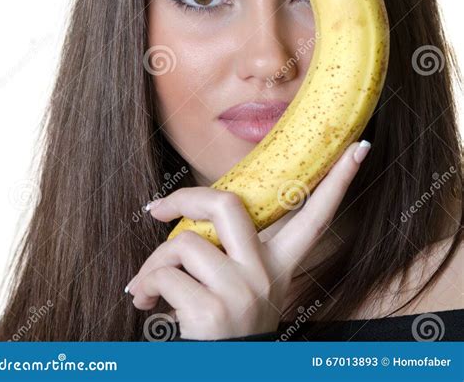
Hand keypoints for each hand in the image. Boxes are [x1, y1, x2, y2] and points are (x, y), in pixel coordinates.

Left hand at [126, 140, 370, 339]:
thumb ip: (225, 254)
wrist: (222, 378)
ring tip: (147, 287)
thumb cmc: (220, 333)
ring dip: (152, 263)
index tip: (359, 146)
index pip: (315, 218)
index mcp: (278, 269)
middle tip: (157, 210)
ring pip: (185, 242)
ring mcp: (242, 295)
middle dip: (185, 196)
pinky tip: (146, 304)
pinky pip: (166, 274)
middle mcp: (266, 278)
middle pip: (228, 205)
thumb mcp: (237, 292)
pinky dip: (146, 285)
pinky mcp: (213, 314)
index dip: (338, 182)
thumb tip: (183, 223)